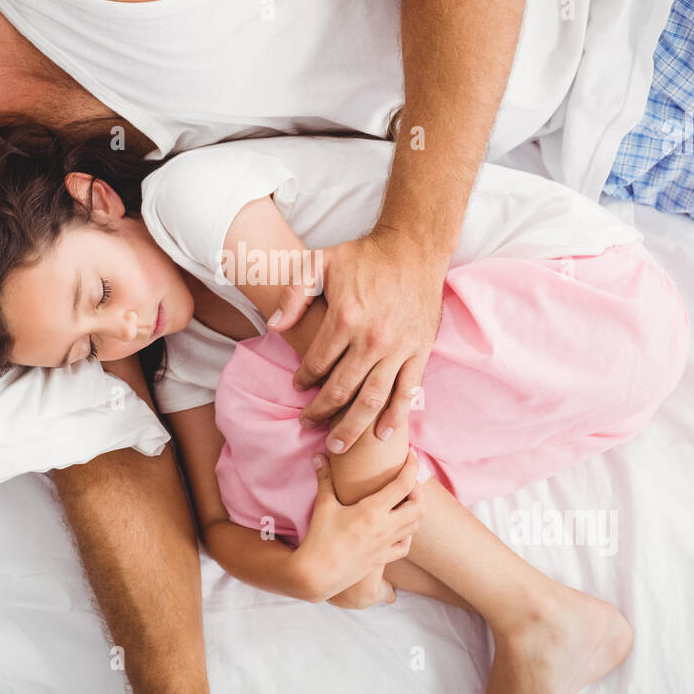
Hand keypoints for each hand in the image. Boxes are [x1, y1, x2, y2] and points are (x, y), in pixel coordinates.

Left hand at [269, 228, 444, 452]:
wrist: (414, 248)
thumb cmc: (365, 256)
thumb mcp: (320, 261)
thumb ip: (294, 293)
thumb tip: (273, 326)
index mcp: (345, 318)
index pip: (316, 363)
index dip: (303, 380)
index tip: (297, 387)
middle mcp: (372, 339)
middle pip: (340, 389)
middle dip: (320, 412)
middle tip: (307, 425)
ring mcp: (399, 348)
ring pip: (372, 399)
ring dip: (353, 427)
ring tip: (338, 446)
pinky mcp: (420, 351)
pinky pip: (408, 391)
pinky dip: (396, 416)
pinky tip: (383, 434)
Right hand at [292, 450, 422, 602]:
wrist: (317, 574)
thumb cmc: (319, 538)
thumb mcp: (323, 505)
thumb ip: (324, 477)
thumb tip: (318, 455)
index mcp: (372, 511)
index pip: (404, 485)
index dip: (412, 467)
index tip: (411, 456)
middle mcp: (385, 528)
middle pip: (418, 506)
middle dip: (417, 490)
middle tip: (406, 481)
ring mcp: (385, 545)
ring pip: (415, 525)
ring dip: (414, 510)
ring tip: (403, 501)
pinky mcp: (382, 559)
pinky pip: (405, 546)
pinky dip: (407, 534)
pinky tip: (398, 527)